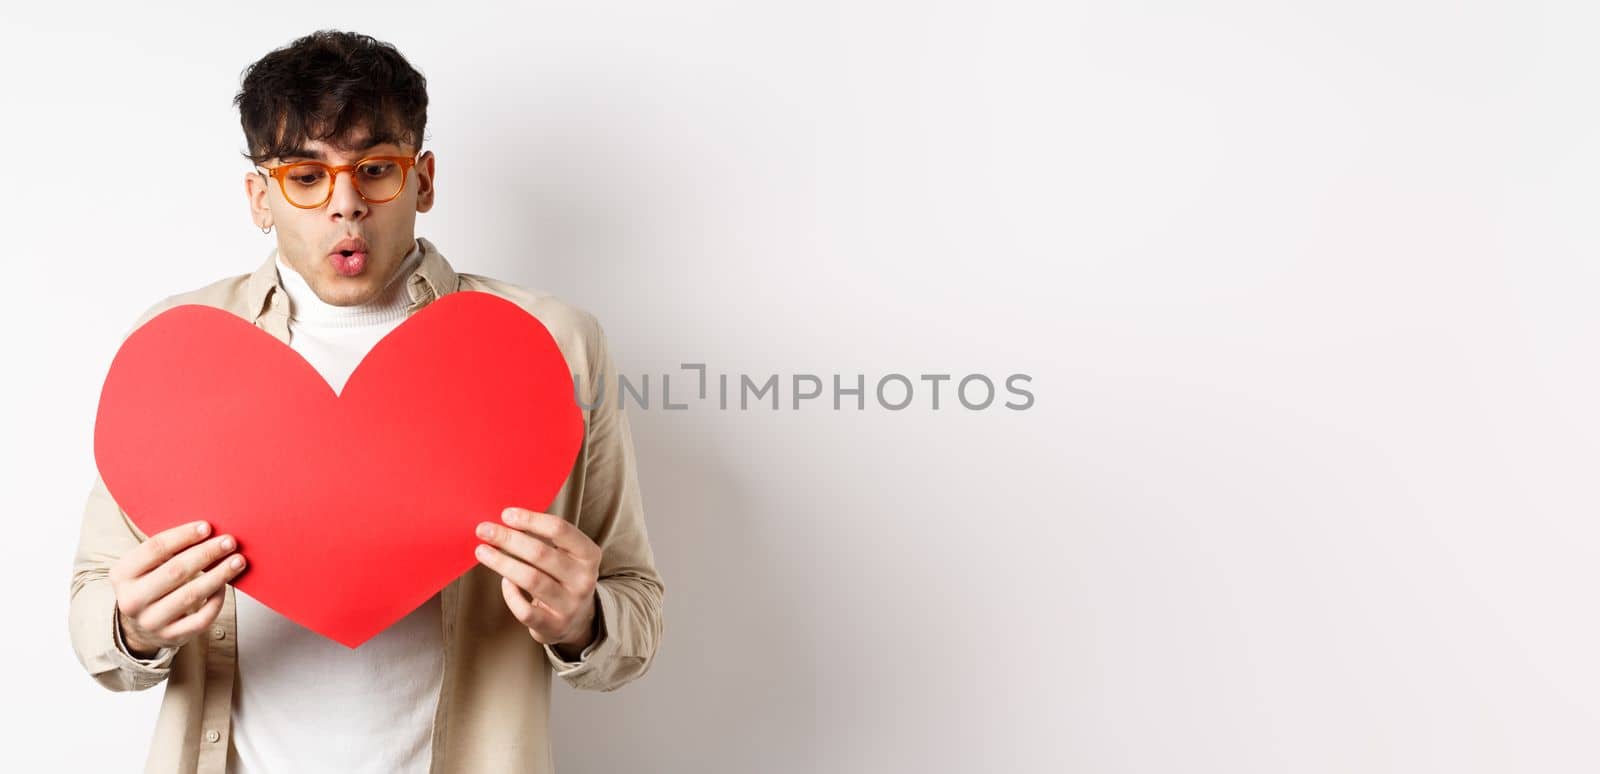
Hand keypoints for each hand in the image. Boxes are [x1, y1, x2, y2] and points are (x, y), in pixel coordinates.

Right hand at [110, 521, 247, 658]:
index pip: (154, 549)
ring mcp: (151, 621)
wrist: (138, 627)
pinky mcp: (171, 637)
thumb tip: (208, 530)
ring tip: (237, 561)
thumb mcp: (145, 567)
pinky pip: (202, 618)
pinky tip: (225, 586)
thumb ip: (167, 550)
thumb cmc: (150, 585)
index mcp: (122, 575)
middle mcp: (132, 599)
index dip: (183, 536)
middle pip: (175, 571)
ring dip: (219, 575)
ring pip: (192, 594)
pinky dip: (217, 600)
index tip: (207, 527)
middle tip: (229, 542)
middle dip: (206, 553)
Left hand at [475, 507, 600, 653]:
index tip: (506, 515)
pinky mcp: (553, 626)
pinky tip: (504, 582)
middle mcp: (583, 579)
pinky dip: (510, 594)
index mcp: (589, 555)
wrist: (578, 620)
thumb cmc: (564, 578)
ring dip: (502, 562)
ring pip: (531, 579)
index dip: (531, 520)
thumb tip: (506, 519)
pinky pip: (524, 609)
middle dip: (509, 539)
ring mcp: (570, 604)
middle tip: (484, 530)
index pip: (560, 530)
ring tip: (482, 551)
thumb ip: (546, 538)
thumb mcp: (567, 555)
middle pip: (541, 553)